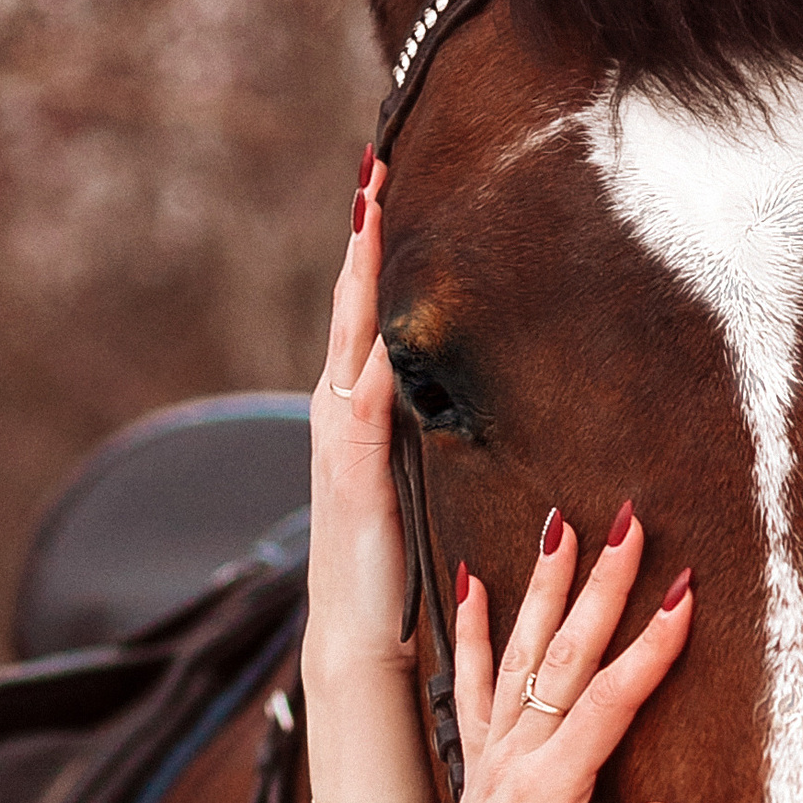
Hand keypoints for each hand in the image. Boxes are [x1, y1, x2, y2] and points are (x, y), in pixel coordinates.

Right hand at [305, 148, 408, 681]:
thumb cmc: (396, 569)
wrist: (360, 639)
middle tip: (371, 163)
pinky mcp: (353, 474)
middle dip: (361, 234)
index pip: (366, 315)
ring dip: (359, 270)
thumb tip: (464, 395)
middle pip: (349, 305)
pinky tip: (382, 312)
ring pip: (349, 335)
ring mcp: (338, 439)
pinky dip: (369, 353)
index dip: (373, 250)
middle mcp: (339, 412)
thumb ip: (429, 437)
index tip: (384, 183)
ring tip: (370, 206)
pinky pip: (363, 399)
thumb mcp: (418, 484)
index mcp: (358, 411)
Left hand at [393, 506, 693, 802]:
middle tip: (629, 520)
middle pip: (566, 658)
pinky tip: (473, 582)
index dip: (650, 647)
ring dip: (547, 588)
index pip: (608, 703)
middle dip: (601, 586)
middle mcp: (514, 762)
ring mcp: (493, 760)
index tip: (684, 593)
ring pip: (523, 655)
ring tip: (563, 525)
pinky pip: (473, 684)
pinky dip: (474, 630)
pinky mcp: (479, 770)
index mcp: (546, 791)